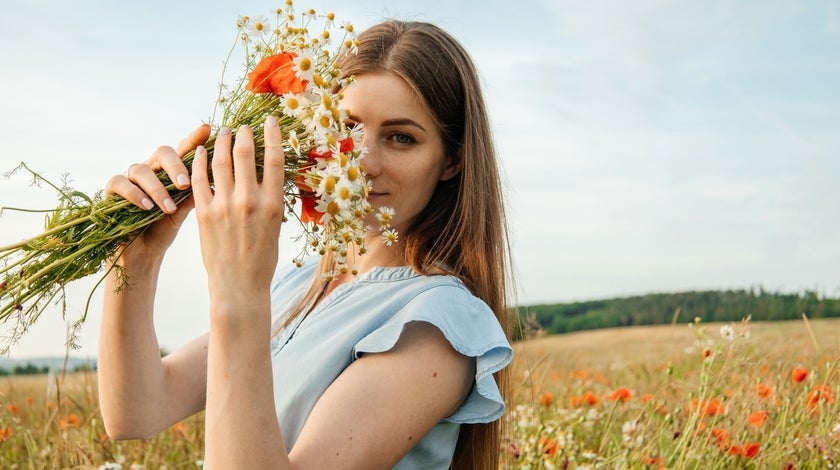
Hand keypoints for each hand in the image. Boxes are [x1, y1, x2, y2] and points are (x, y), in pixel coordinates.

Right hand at [104, 124, 210, 263]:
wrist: (142, 254)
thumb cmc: (164, 229)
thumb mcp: (184, 211)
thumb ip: (196, 194)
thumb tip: (217, 181)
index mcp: (170, 171)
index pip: (183, 150)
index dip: (194, 138)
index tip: (207, 129)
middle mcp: (151, 169)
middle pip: (162, 152)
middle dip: (175, 166)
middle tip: (185, 184)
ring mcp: (130, 178)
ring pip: (142, 169)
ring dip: (157, 189)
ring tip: (169, 208)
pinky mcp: (112, 190)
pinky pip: (120, 182)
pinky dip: (134, 194)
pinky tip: (147, 207)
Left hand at [191, 117, 285, 311]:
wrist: (239, 286)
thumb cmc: (262, 259)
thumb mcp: (275, 226)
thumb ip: (269, 199)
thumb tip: (264, 173)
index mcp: (273, 204)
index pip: (274, 159)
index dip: (272, 135)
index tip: (270, 120)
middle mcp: (250, 201)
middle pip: (245, 154)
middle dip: (244, 134)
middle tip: (242, 125)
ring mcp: (225, 206)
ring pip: (221, 162)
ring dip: (222, 143)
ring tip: (222, 133)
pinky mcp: (204, 213)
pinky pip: (200, 180)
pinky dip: (199, 162)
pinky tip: (200, 152)